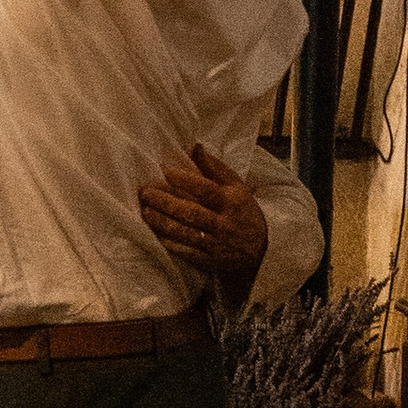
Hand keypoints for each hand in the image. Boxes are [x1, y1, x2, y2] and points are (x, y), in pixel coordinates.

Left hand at [138, 141, 268, 305]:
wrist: (262, 250)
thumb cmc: (243, 211)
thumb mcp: (237, 187)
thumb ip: (215, 167)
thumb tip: (195, 146)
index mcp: (232, 202)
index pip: (206, 190)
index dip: (184, 180)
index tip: (164, 169)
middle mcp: (224, 223)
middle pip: (192, 212)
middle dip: (166, 202)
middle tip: (145, 192)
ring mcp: (217, 244)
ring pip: (186, 233)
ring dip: (163, 222)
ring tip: (145, 211)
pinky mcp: (210, 261)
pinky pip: (187, 253)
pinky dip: (171, 244)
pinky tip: (155, 234)